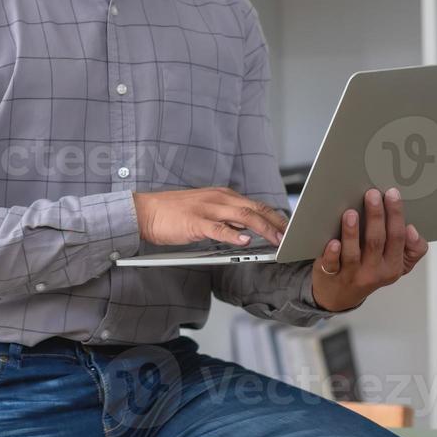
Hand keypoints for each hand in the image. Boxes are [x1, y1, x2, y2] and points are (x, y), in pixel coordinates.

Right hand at [132, 187, 288, 247]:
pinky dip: (234, 235)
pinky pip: (218, 229)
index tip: (289, 229)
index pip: (255, 205)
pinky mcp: (195, 222)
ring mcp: (207, 209)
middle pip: (254, 209)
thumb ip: (226, 219)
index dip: (275, 217)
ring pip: (242, 217)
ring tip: (277, 240)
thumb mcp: (205, 211)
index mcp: (222, 195)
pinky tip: (245, 242)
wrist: (145, 212)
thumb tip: (248, 231)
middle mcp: (218, 198)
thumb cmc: (174, 214)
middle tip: (291, 237)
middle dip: (276, 223)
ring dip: (263, 229)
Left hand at [311, 187, 429, 312]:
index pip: (397, 238)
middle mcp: (373, 271)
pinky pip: (332, 265)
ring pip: (353, 253)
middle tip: (372, 194)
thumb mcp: (397, 265)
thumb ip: (412, 249)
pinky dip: (332, 253)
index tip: (392, 194)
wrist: (340, 295)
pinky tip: (333, 241)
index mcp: (392, 266)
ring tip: (351, 213)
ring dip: (352, 232)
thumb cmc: (370, 271)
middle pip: (376, 242)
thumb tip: (412, 229)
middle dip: (376, 216)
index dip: (396, 215)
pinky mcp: (330, 275)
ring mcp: (351, 274)